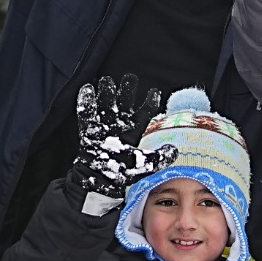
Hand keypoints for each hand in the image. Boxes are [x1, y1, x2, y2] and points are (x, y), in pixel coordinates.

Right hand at [68, 75, 168, 205]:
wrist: (101, 183)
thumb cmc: (123, 174)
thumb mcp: (145, 166)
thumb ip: (159, 158)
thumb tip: (175, 150)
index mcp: (135, 131)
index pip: (144, 113)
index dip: (150, 101)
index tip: (154, 92)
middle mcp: (120, 126)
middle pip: (125, 103)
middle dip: (127, 90)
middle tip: (130, 77)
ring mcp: (104, 128)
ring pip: (106, 104)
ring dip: (107, 92)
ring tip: (108, 80)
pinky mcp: (89, 132)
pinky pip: (86, 115)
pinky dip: (86, 102)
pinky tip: (87, 88)